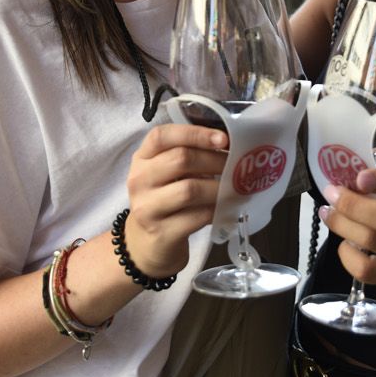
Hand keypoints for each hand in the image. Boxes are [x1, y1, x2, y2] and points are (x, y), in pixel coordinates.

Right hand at [123, 124, 227, 279]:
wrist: (146, 243)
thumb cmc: (163, 199)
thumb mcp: (166, 174)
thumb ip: (187, 156)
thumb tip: (229, 147)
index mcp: (142, 158)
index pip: (161, 136)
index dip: (194, 133)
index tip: (223, 138)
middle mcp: (139, 180)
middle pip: (180, 160)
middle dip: (214, 160)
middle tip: (236, 163)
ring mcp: (147, 208)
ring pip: (190, 190)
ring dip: (218, 187)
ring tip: (233, 187)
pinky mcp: (161, 233)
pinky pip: (197, 216)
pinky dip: (216, 210)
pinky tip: (224, 208)